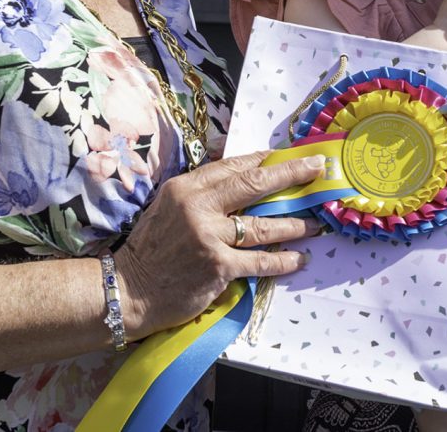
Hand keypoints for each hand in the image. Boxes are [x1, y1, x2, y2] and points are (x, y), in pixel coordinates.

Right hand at [113, 152, 323, 336]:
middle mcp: (198, 206)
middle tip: (317, 169)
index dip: (265, 159)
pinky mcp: (218, 266)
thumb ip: (200, 192)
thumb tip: (237, 174)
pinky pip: (260, 261)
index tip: (289, 155)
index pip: (233, 165)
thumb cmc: (151, 250)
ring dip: (295, 224)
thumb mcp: (168, 207)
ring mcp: (209, 236)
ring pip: (264, 225)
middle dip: (291, 174)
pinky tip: (300, 258)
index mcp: (185, 187)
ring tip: (315, 223)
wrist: (129, 290)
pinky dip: (284, 260)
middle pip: (254, 184)